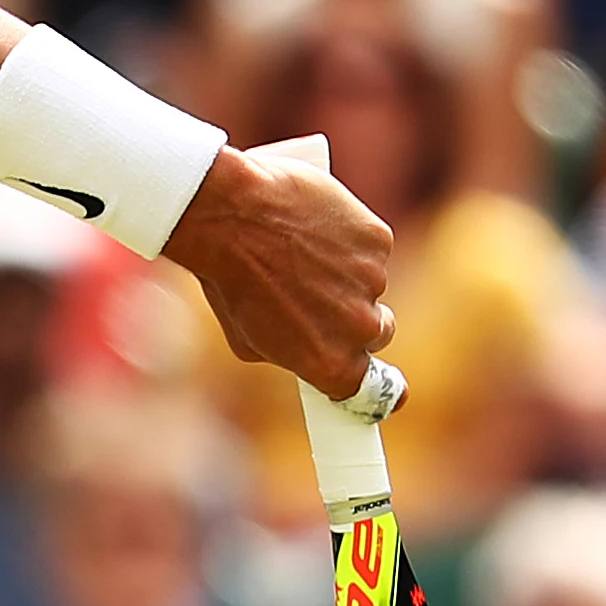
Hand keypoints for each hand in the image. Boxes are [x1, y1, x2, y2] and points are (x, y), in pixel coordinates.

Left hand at [164, 148, 394, 400]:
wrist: (229, 216)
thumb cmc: (228, 278)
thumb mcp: (246, 339)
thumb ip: (288, 353)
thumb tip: (302, 349)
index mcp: (329, 363)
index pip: (371, 389)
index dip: (370, 377)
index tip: (371, 372)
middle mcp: (359, 328)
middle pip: (378, 332)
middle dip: (356, 317)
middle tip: (320, 293)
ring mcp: (373, 281)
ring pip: (372, 282)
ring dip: (347, 271)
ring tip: (301, 250)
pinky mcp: (378, 239)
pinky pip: (370, 244)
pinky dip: (349, 235)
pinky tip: (313, 224)